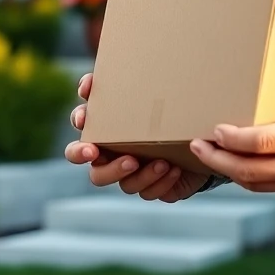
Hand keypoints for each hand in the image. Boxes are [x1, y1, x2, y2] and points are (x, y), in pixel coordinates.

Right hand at [64, 73, 207, 202]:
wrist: (196, 132)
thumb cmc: (165, 106)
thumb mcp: (146, 88)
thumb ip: (115, 82)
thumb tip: (88, 82)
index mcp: (107, 127)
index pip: (81, 123)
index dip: (78, 121)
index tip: (83, 119)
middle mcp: (114, 155)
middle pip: (88, 164)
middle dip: (87, 158)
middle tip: (94, 150)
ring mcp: (131, 175)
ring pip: (123, 185)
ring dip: (140, 175)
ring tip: (160, 161)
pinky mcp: (151, 187)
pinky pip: (149, 193)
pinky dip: (159, 182)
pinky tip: (173, 169)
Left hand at [189, 23, 274, 199]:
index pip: (260, 143)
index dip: (233, 139)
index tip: (214, 129)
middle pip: (248, 171)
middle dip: (218, 159)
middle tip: (195, 146)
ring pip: (256, 184)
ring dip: (230, 172)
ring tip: (209, 156)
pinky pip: (270, 189)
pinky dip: (250, 179)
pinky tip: (239, 167)